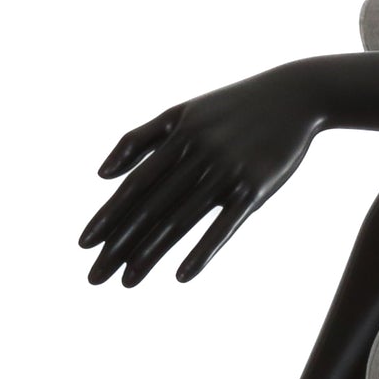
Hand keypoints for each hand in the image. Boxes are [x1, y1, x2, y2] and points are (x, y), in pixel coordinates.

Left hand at [78, 64, 321, 284]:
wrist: (295, 96)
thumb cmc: (234, 106)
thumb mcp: (183, 112)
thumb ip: (140, 139)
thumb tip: (100, 174)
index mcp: (177, 136)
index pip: (134, 185)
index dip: (108, 215)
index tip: (83, 244)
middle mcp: (197, 155)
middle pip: (150, 208)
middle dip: (119, 245)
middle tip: (94, 277)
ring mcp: (226, 172)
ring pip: (180, 220)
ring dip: (150, 254)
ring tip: (127, 283)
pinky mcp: (255, 188)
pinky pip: (224, 226)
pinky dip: (202, 251)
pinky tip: (181, 276)